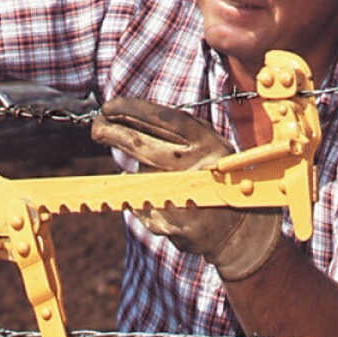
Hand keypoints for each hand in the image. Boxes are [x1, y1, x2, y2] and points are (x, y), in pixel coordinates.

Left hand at [91, 97, 281, 281]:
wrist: (240, 229)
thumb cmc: (215, 181)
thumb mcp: (207, 148)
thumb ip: (175, 136)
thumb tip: (124, 118)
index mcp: (206, 142)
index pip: (162, 119)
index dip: (131, 109)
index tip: (108, 107)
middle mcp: (196, 165)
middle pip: (141, 144)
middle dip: (111, 132)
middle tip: (97, 128)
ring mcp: (186, 196)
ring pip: (138, 176)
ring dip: (135, 175)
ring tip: (155, 180)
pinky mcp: (177, 223)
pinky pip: (142, 207)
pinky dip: (143, 203)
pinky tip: (162, 204)